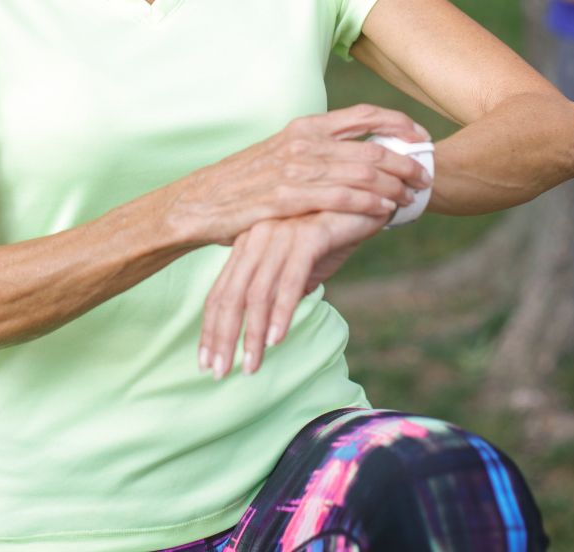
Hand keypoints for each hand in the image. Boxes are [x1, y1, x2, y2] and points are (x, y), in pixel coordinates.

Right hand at [166, 105, 432, 248]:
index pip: (363, 115)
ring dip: (394, 186)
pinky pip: (341, 198)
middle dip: (406, 162)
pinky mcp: (287, 198)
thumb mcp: (281, 153)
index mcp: (304, 127)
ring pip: (362, 173)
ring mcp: (295, 169)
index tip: (421, 136)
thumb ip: (316, 151)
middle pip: (371, 146)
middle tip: (426, 176)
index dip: (399, 123)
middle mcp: (303, 142)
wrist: (200, 203)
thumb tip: (355, 156)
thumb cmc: (244, 182)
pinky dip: (369, 204)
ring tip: (412, 199)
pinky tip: (385, 213)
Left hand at [198, 209, 383, 380]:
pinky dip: (281, 311)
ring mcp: (280, 233)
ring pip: (257, 291)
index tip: (206, 363)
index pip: (220, 293)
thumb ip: (277, 293)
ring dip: (252, 334)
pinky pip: (290, 279)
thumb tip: (265, 332)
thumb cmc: (329, 237)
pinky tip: (276, 339)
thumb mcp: (296, 268)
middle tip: (220, 374)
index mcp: (246, 244)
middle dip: (223, 338)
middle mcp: (256, 236)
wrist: (367, 200)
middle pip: (230, 295)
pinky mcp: (308, 234)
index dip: (211, 330)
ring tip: (250, 366)